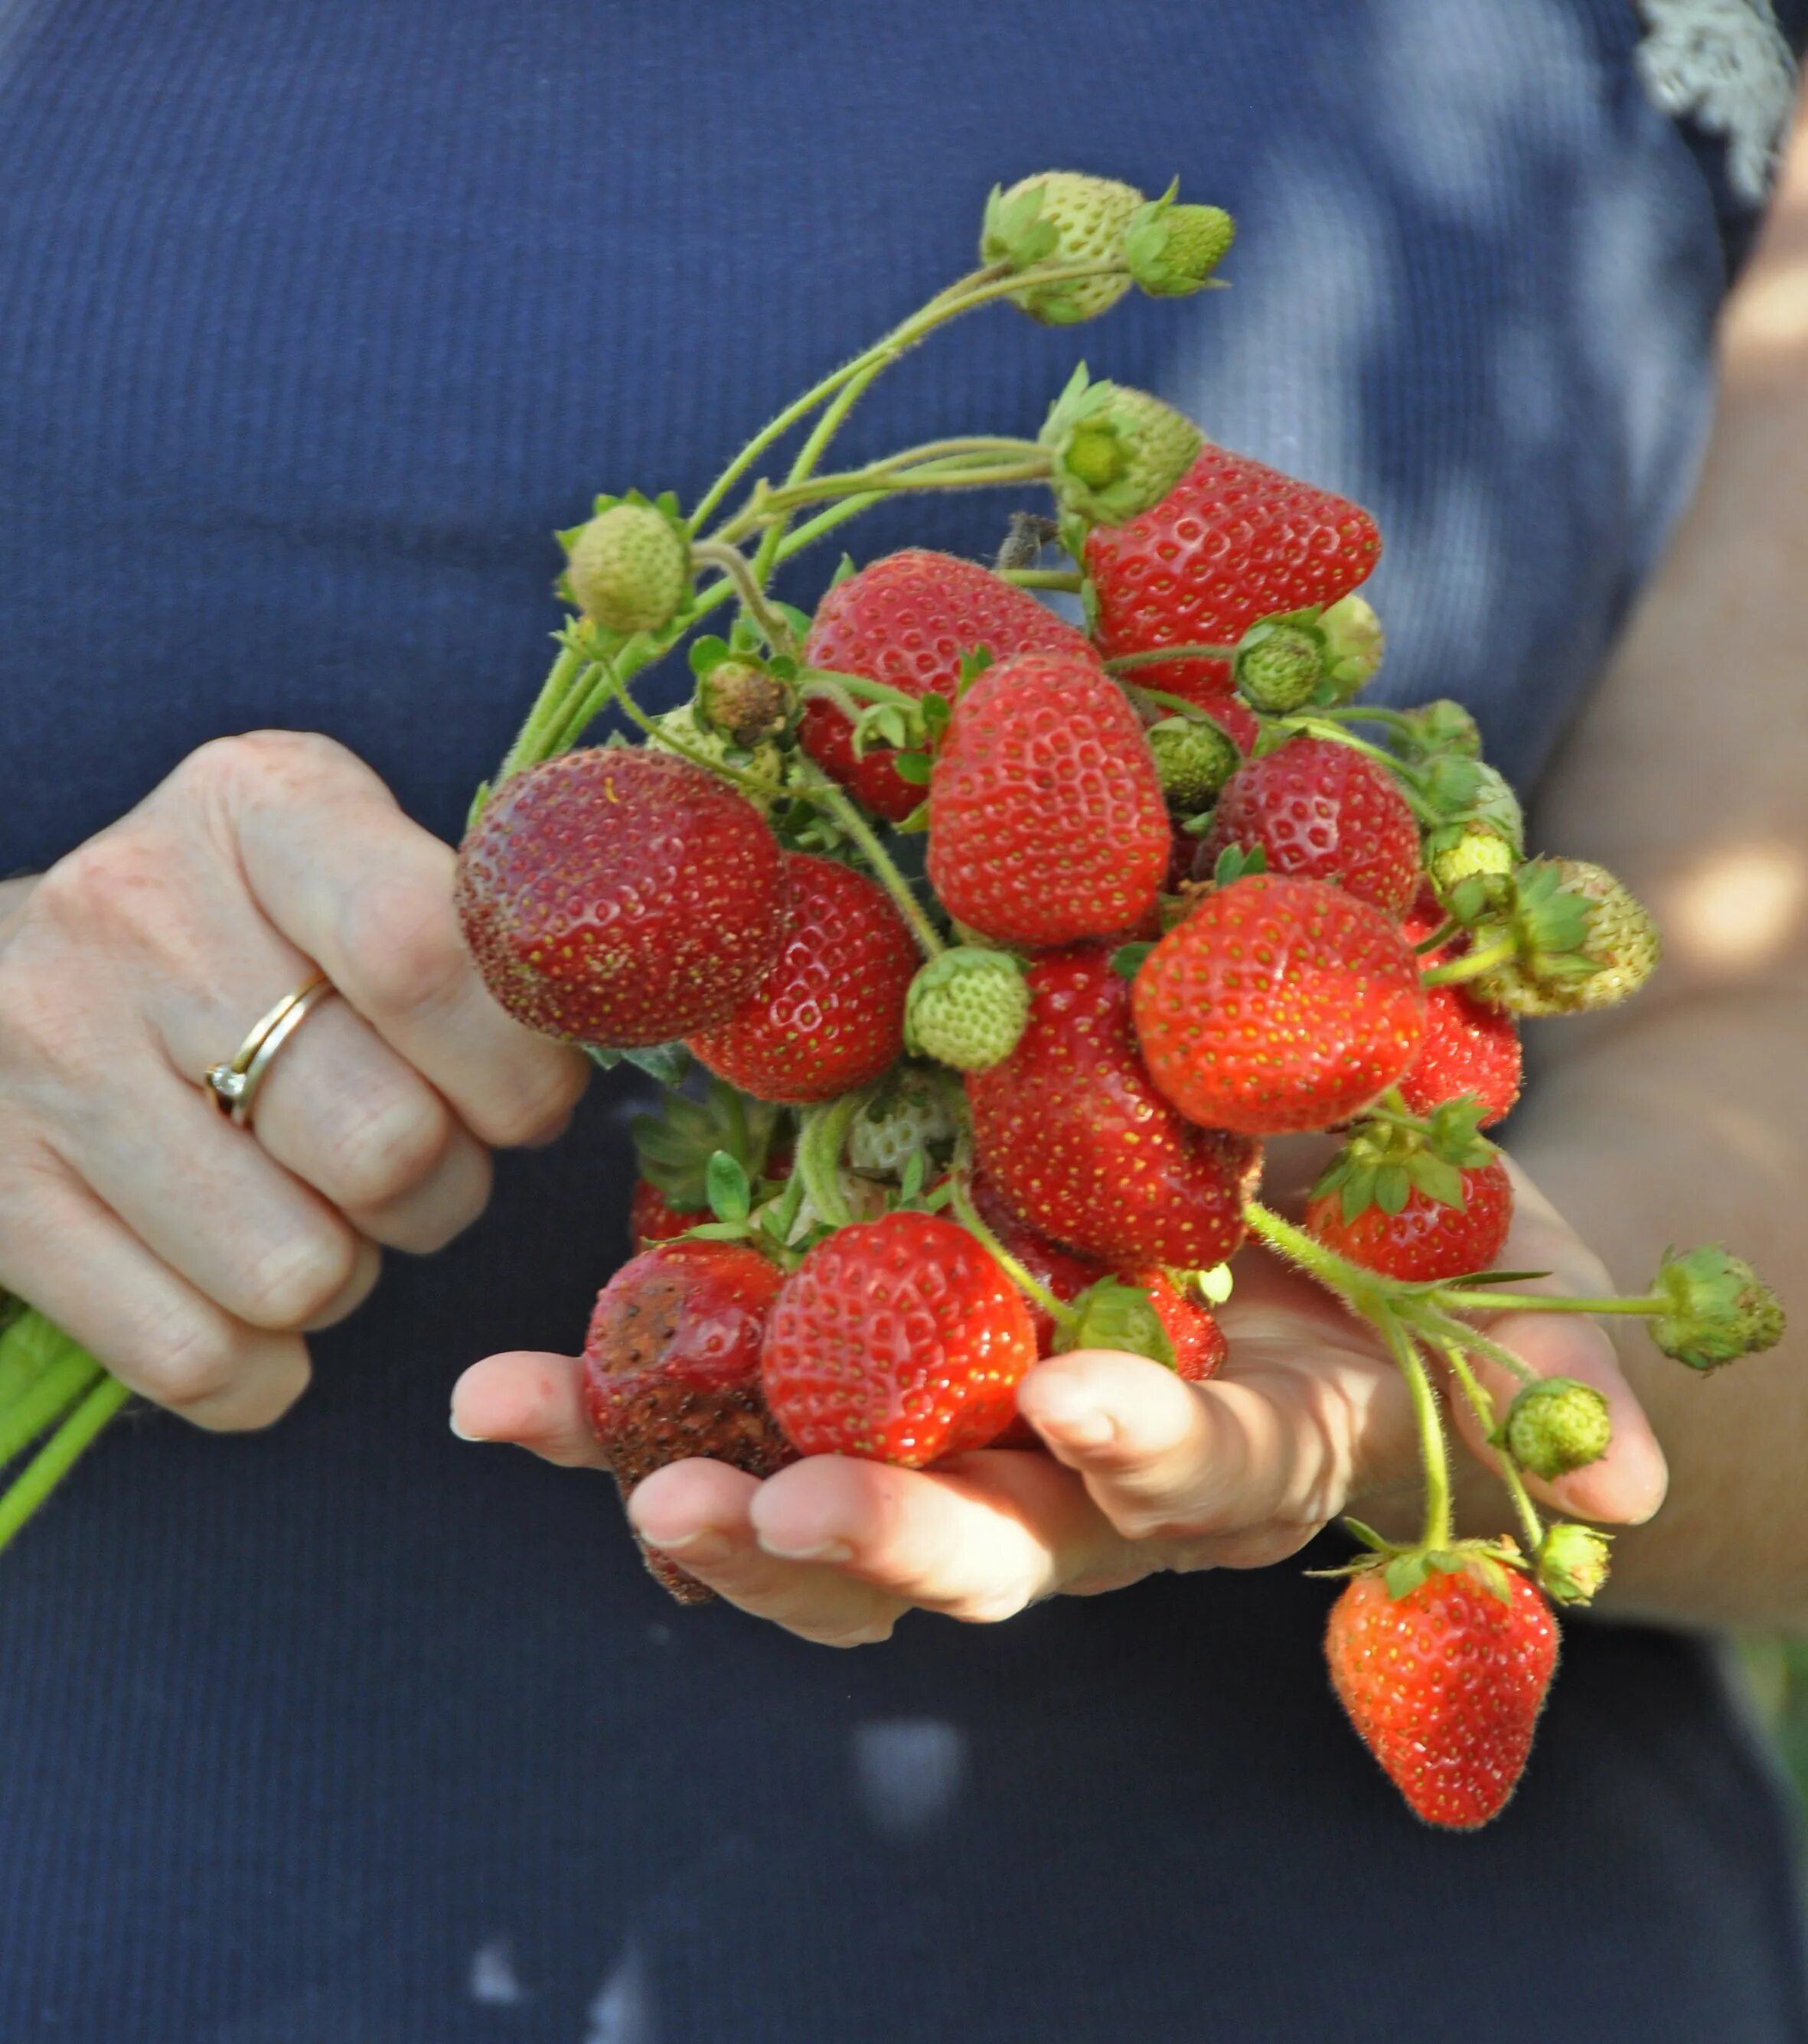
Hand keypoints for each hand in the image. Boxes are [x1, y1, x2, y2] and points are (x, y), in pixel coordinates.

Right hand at [0, 732, 587, 1427]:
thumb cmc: (237, 933)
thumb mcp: (344, 864)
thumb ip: (471, 927)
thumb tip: (623, 1014)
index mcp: (255, 806)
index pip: (431, 954)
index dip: (520, 1068)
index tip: (529, 1098)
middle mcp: (133, 916)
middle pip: (388, 1144)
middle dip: (446, 1188)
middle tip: (417, 1157)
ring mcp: (45, 1063)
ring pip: (301, 1272)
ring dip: (353, 1273)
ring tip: (315, 1204)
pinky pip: (201, 1361)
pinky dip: (264, 1365)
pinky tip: (245, 1289)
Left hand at [453, 1152, 1666, 1643]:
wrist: (1291, 1251)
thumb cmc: (1404, 1263)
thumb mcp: (1483, 1290)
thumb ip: (1544, 1377)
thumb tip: (1641, 1481)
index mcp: (1233, 1448)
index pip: (1191, 1477)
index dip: (1138, 1454)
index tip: (1075, 1407)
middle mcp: (1084, 1484)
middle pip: (975, 1546)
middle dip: (870, 1534)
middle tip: (748, 1501)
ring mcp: (961, 1446)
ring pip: (823, 1519)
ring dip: (696, 1494)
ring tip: (562, 1445)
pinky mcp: (864, 1381)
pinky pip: (731, 1417)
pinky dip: (616, 1411)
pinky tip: (498, 1396)